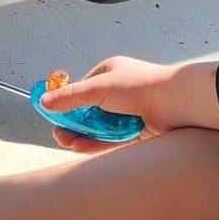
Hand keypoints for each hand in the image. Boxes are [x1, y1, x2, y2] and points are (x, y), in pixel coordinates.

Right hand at [39, 57, 218, 152]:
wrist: (174, 103)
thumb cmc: (139, 86)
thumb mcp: (98, 88)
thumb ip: (70, 96)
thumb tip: (44, 100)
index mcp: (111, 72)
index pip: (83, 87)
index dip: (68, 101)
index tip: (53, 113)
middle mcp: (120, 92)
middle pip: (89, 110)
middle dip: (72, 122)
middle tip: (58, 134)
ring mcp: (128, 112)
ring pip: (99, 126)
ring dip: (81, 134)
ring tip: (66, 142)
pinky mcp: (136, 132)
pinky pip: (111, 139)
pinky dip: (95, 143)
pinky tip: (80, 147)